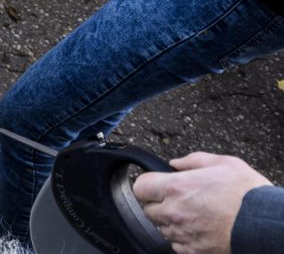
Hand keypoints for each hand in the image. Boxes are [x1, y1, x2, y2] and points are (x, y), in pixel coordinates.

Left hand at [133, 152, 271, 253]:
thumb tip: (175, 163)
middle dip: (159, 203)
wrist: (265, 225)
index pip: (140, 187)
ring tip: (194, 215)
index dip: (148, 184)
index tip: (157, 184)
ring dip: (171, 221)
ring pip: (162, 228)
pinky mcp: (193, 251)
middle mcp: (174, 212)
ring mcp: (183, 234)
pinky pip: (176, 245)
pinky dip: (183, 238)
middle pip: (148, 210)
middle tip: (178, 199)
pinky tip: (199, 230)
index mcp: (177, 187)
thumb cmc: (247, 194)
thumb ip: (193, 161)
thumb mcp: (223, 164)